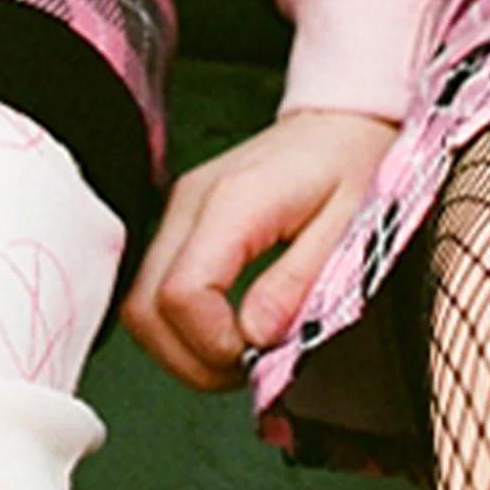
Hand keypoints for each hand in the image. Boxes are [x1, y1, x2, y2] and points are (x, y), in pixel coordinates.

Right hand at [119, 108, 395, 390]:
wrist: (338, 121)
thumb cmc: (351, 166)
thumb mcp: (347, 226)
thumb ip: (297, 282)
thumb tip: (254, 338)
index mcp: (234, 201)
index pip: (182, 294)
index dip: (211, 345)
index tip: (257, 356)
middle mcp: (190, 201)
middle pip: (144, 306)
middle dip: (190, 359)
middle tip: (246, 368)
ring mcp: (176, 209)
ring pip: (138, 303)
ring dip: (179, 347)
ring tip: (237, 352)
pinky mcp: (177, 220)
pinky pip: (152, 287)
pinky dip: (177, 324)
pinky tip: (221, 328)